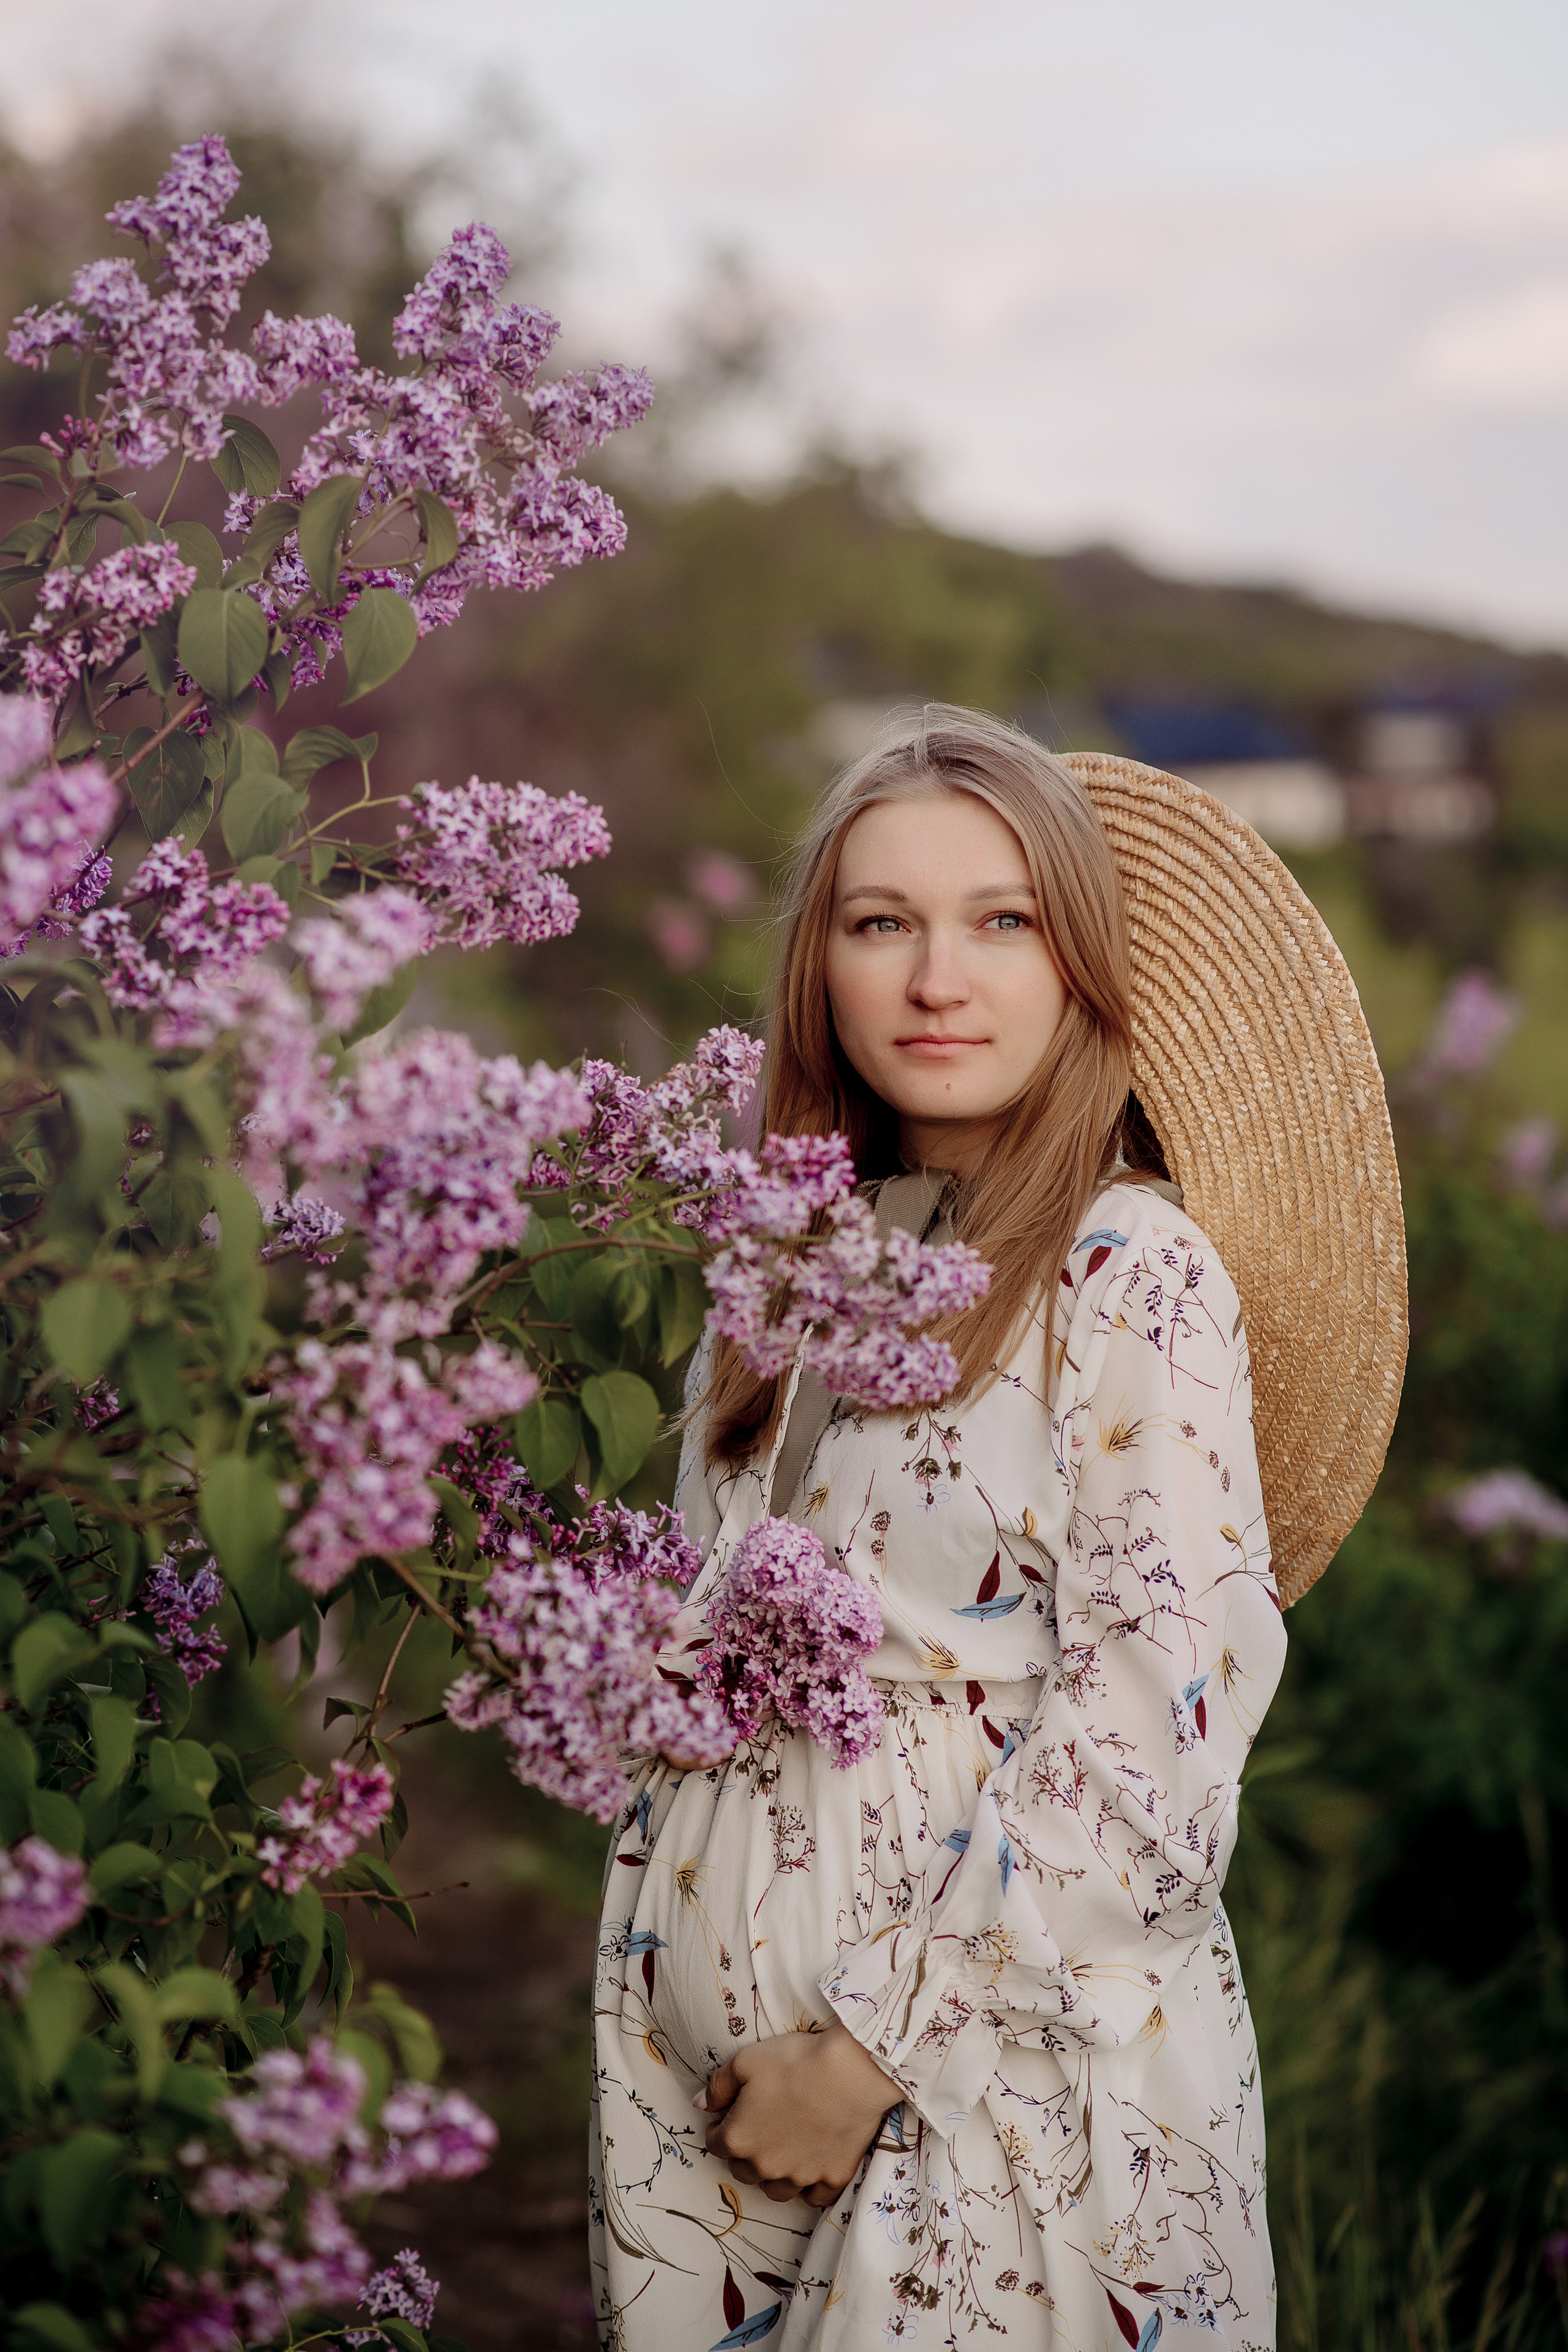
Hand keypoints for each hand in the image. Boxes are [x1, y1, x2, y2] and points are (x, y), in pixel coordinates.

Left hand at [697, 2024, 897, 2207]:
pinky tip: (811, 2167)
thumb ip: (718, 2086)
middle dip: (744, 2152)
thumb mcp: (746, 2061)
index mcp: (738, 2139)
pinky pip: (814, 2197)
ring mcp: (800, 2177)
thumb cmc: (795, 2062)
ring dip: (773, 2174)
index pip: (715, 2144)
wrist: (850, 2072)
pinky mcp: (832, 2178)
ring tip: (782, 2150)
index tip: (729, 2114)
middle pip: (743, 2170)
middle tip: (757, 2128)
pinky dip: (809, 2186)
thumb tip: (700, 2103)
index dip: (720, 2127)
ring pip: (776, 2190)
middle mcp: (765, 2166)